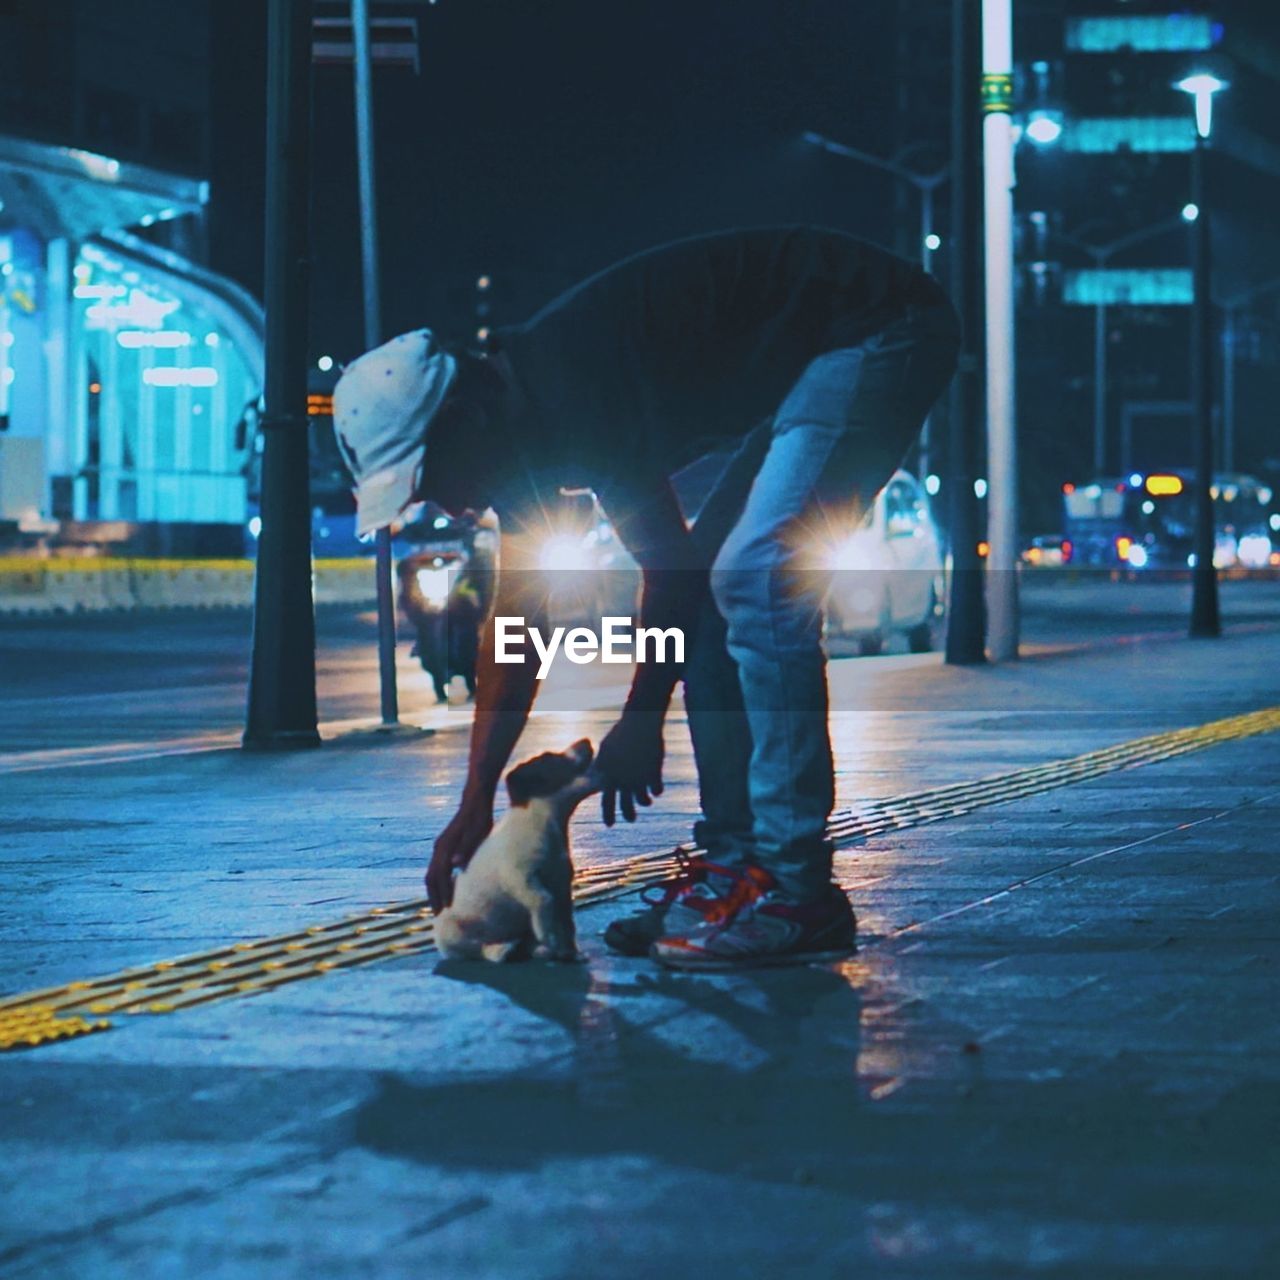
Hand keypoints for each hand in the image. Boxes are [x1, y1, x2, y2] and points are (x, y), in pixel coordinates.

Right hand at [427, 802, 492, 912]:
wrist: (475, 799)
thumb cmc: (479, 816)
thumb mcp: (477, 832)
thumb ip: (466, 848)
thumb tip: (455, 864)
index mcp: (445, 848)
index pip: (438, 877)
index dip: (441, 894)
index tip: (445, 911)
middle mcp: (439, 848)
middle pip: (430, 878)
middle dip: (433, 897)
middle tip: (438, 915)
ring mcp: (440, 846)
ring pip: (431, 873)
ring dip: (434, 890)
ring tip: (441, 906)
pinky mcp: (444, 845)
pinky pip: (436, 868)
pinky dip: (438, 881)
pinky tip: (447, 887)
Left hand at [595, 711, 664, 825]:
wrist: (639, 725)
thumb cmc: (620, 733)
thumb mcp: (606, 750)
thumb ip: (602, 765)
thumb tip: (595, 774)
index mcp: (608, 776)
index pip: (607, 802)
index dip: (608, 815)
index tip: (610, 825)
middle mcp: (622, 781)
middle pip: (626, 807)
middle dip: (629, 815)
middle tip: (631, 819)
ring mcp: (638, 779)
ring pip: (643, 801)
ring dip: (645, 802)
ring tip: (647, 801)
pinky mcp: (654, 774)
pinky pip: (657, 790)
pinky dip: (657, 790)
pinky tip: (657, 789)